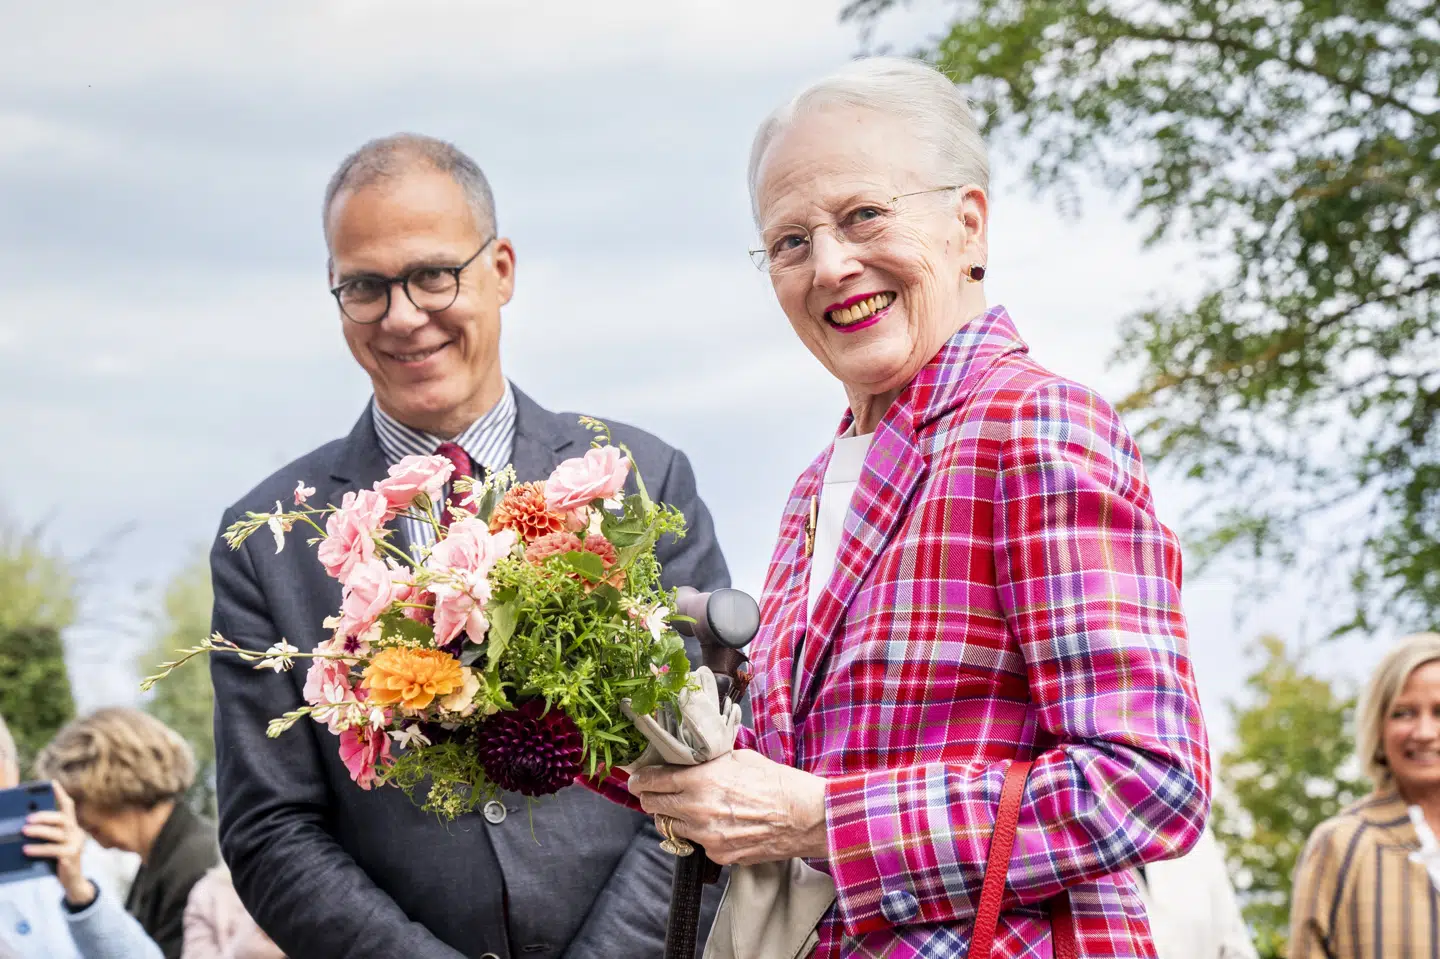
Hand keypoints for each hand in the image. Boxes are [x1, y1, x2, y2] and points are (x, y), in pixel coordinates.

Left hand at [23, 782, 95, 907]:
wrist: (72, 882)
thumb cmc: (59, 860)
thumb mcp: (55, 845)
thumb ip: (47, 835)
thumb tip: (23, 825)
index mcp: (72, 827)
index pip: (68, 806)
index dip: (60, 794)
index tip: (51, 782)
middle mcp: (77, 832)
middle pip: (63, 818)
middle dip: (45, 816)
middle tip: (28, 818)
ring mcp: (75, 844)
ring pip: (58, 833)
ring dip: (39, 831)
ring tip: (23, 831)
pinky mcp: (71, 857)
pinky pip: (53, 850)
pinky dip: (38, 849)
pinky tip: (26, 850)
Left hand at [626, 749, 827, 865]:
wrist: (804, 816)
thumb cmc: (776, 783)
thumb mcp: (738, 758)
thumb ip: (708, 761)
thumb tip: (690, 758)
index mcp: (700, 781)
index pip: (652, 781)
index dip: (641, 779)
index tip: (637, 778)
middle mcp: (696, 810)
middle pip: (653, 807)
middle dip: (651, 798)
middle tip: (653, 791)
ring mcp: (705, 837)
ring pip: (670, 827)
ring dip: (673, 816)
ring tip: (688, 806)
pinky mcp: (717, 855)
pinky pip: (696, 843)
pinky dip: (699, 833)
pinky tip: (716, 822)